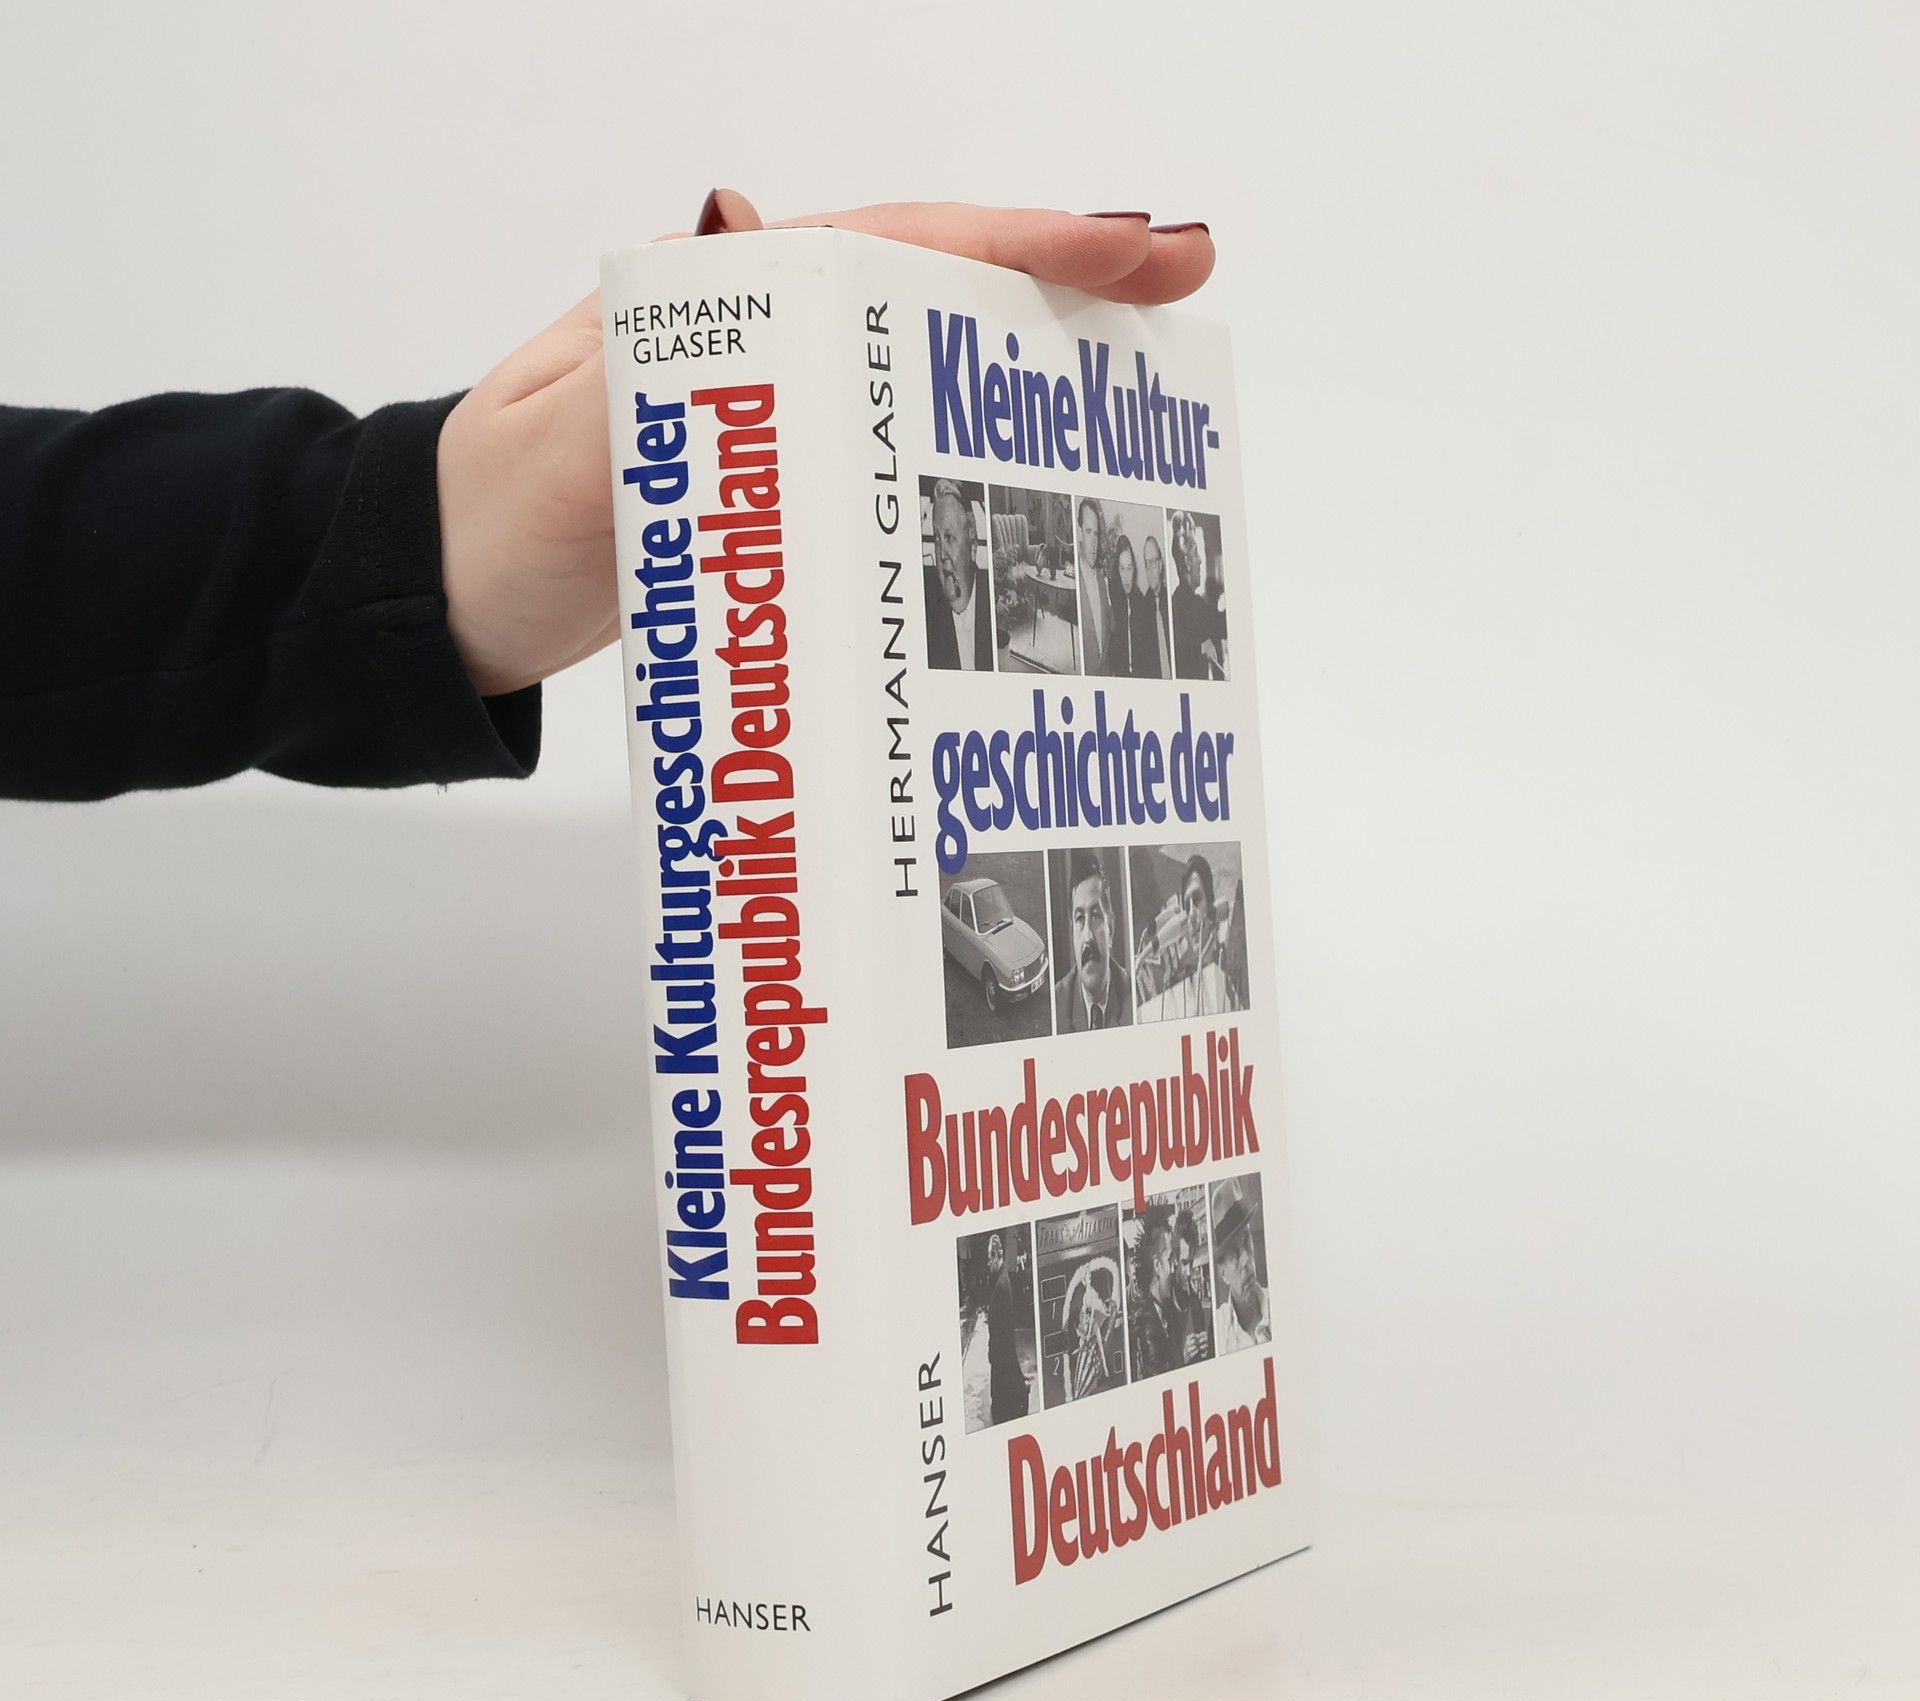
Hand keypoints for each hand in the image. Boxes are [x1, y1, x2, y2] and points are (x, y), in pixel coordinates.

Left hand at [437, 192, 1215, 696]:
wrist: (435, 600)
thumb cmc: (485, 522)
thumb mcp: (563, 444)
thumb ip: (653, 364)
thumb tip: (748, 236)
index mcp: (715, 306)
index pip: (894, 248)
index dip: (1021, 242)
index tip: (1136, 246)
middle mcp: (755, 345)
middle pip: (930, 292)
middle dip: (1055, 285)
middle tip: (1176, 296)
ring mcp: (767, 417)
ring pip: (918, 372)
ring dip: (1019, 371)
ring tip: (1131, 392)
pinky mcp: (768, 490)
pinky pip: (882, 455)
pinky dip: (957, 460)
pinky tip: (1017, 490)